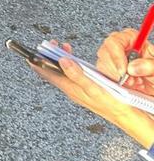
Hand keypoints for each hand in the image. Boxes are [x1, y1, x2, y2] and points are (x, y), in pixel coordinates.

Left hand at [31, 40, 153, 146]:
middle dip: (50, 56)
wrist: (128, 116)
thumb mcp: (94, 88)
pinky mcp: (87, 89)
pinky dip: (72, 65)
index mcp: (70, 88)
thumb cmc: (112, 105)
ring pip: (64, 72)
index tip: (31, 51)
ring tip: (64, 48)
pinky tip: (78, 61)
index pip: (46, 74)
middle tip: (53, 44)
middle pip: (53, 71)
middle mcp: (71, 89)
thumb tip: (62, 61)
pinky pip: (74, 75)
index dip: (37, 62)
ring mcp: (79, 89)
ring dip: (61, 59)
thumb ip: (77, 75)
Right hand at [97, 28, 153, 93]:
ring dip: (117, 78)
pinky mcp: (108, 69)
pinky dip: (115, 82)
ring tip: (134, 83)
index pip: (114, 41)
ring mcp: (112, 58)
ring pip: (102, 65)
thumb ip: (150, 65)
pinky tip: (129, 85)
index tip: (124, 71)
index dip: (117, 56)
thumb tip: (132, 67)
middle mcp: (119, 46)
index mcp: (131, 39)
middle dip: (117, 70)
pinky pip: (103, 75)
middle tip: (131, 80)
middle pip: (105, 53)